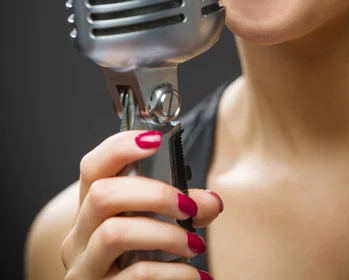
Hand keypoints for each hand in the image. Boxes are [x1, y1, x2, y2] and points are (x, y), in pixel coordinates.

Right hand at [61, 130, 221, 278]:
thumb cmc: (140, 261)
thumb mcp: (156, 228)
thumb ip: (183, 208)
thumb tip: (211, 201)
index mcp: (92, 207)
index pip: (93, 166)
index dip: (120, 147)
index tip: (155, 139)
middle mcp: (79, 234)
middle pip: (102, 194)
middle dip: (153, 194)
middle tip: (190, 205)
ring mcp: (83, 266)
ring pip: (114, 233)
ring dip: (165, 234)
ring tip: (196, 244)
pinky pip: (134, 275)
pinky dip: (171, 273)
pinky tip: (194, 275)